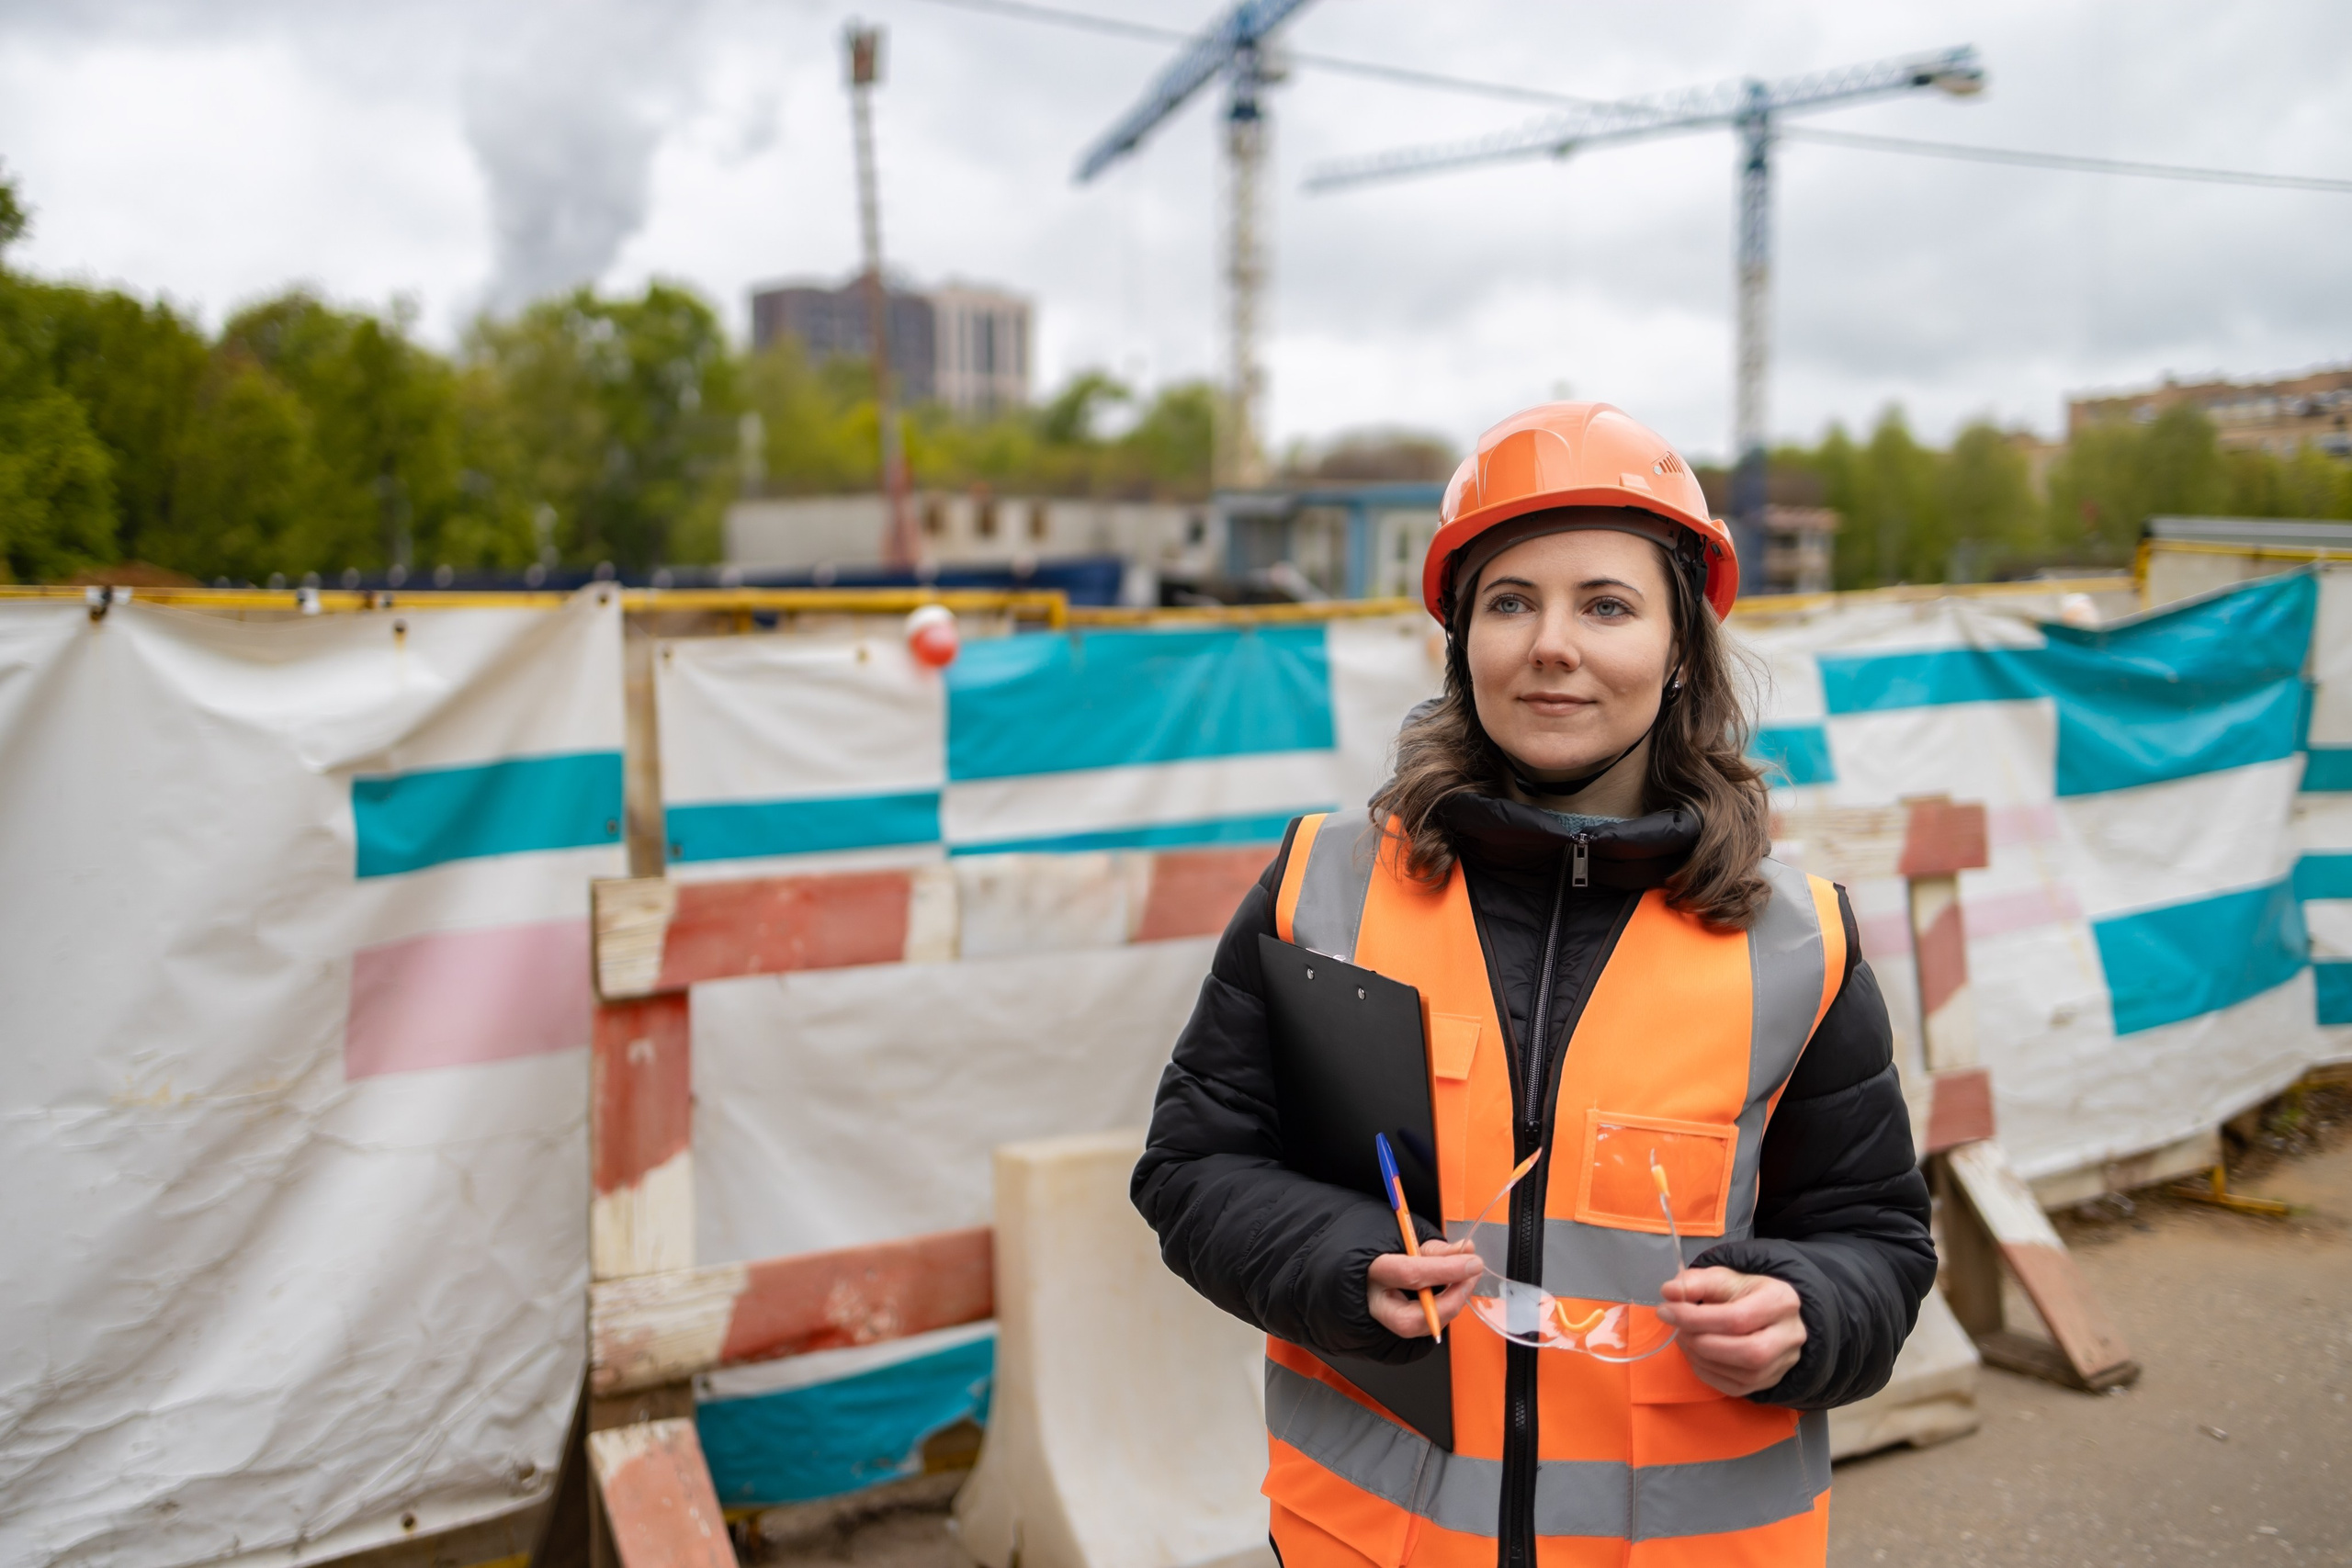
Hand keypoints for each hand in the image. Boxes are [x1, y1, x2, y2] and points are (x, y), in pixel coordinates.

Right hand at [1366, 1237, 1483, 1338]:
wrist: (1363, 1268)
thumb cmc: (1380, 1252)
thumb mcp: (1406, 1242)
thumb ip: (1435, 1249)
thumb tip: (1466, 1250)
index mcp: (1371, 1270)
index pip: (1409, 1275)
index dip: (1445, 1270)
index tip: (1472, 1262)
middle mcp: (1373, 1303)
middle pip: (1409, 1320)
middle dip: (1448, 1304)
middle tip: (1469, 1281)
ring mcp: (1382, 1321)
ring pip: (1419, 1329)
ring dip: (1450, 1306)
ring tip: (1464, 1281)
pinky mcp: (1396, 1330)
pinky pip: (1424, 1327)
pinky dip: (1443, 1311)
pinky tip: (1451, 1293)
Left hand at [1655, 1267, 1805, 1395]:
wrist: (1767, 1313)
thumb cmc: (1744, 1293)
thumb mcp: (1723, 1278)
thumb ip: (1696, 1282)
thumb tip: (1670, 1291)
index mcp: (1781, 1300)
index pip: (1737, 1317)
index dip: (1696, 1318)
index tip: (1666, 1311)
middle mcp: (1790, 1334)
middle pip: (1748, 1351)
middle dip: (1704, 1343)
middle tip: (1679, 1331)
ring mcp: (1784, 1362)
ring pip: (1744, 1374)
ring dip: (1704, 1360)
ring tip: (1685, 1341)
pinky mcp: (1770, 1380)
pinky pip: (1737, 1388)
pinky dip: (1709, 1374)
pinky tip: (1696, 1357)